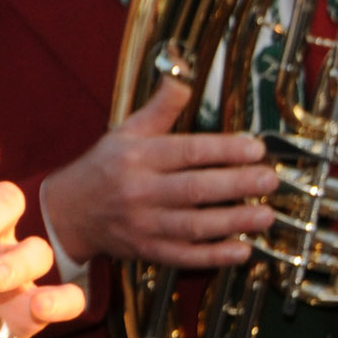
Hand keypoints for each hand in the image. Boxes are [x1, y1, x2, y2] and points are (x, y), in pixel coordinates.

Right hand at [40, 79, 275, 268]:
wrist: (68, 212)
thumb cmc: (104, 168)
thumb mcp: (126, 132)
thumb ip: (158, 109)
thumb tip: (182, 81)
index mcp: (137, 157)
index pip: (187, 152)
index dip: (224, 150)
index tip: (255, 148)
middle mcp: (139, 191)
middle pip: (194, 189)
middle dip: (236, 185)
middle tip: (269, 180)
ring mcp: (143, 224)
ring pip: (193, 225)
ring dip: (233, 222)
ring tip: (266, 216)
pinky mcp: (146, 250)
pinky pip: (184, 256)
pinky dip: (213, 256)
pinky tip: (242, 250)